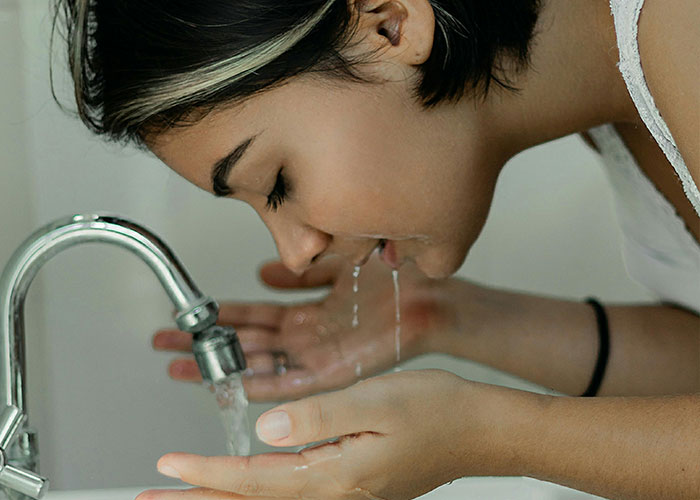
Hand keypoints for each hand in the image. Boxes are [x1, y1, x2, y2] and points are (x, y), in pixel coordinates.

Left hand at [137, 370, 528, 499]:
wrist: (477, 429)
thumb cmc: (436, 410)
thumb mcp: (376, 402)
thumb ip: (319, 417)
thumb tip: (266, 430)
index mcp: (335, 477)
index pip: (254, 482)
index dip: (205, 477)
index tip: (167, 470)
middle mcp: (335, 495)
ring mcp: (343, 495)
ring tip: (186, 497)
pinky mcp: (351, 486)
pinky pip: (290, 496)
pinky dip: (255, 493)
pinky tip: (244, 486)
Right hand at [153, 254, 457, 400]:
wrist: (431, 297)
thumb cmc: (393, 280)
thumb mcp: (336, 265)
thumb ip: (300, 271)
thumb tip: (263, 270)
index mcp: (308, 313)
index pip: (253, 316)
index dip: (218, 317)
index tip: (187, 316)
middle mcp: (307, 337)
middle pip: (246, 343)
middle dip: (206, 344)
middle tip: (165, 345)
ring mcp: (318, 356)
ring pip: (260, 364)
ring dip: (222, 366)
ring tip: (183, 367)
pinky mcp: (335, 372)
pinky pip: (292, 383)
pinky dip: (263, 385)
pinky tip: (233, 386)